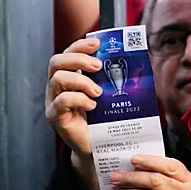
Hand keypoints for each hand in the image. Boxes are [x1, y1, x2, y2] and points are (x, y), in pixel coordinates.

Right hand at [45, 38, 104, 158]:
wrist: (101, 146)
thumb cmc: (106, 118)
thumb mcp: (110, 93)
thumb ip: (112, 77)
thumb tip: (137, 57)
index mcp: (70, 77)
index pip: (67, 54)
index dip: (80, 46)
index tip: (97, 44)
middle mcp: (57, 87)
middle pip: (56, 62)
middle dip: (79, 59)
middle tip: (98, 66)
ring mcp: (53, 102)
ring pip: (57, 79)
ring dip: (81, 81)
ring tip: (98, 92)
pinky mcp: (55, 117)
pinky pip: (61, 101)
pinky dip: (79, 99)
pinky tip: (93, 105)